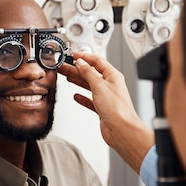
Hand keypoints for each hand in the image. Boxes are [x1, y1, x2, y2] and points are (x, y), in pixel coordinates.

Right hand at [58, 51, 153, 171]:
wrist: (121, 130)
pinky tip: (76, 96)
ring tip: (66, 76)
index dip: (84, 57)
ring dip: (77, 80)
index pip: (97, 61)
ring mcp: (106, 97)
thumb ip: (88, 73)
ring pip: (89, 85)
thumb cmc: (117, 109)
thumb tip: (81, 63)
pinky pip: (90, 100)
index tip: (73, 55)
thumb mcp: (99, 85)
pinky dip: (82, 97)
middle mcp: (110, 85)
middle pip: (90, 72)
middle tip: (64, 66)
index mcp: (113, 76)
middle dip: (76, 68)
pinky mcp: (102, 108)